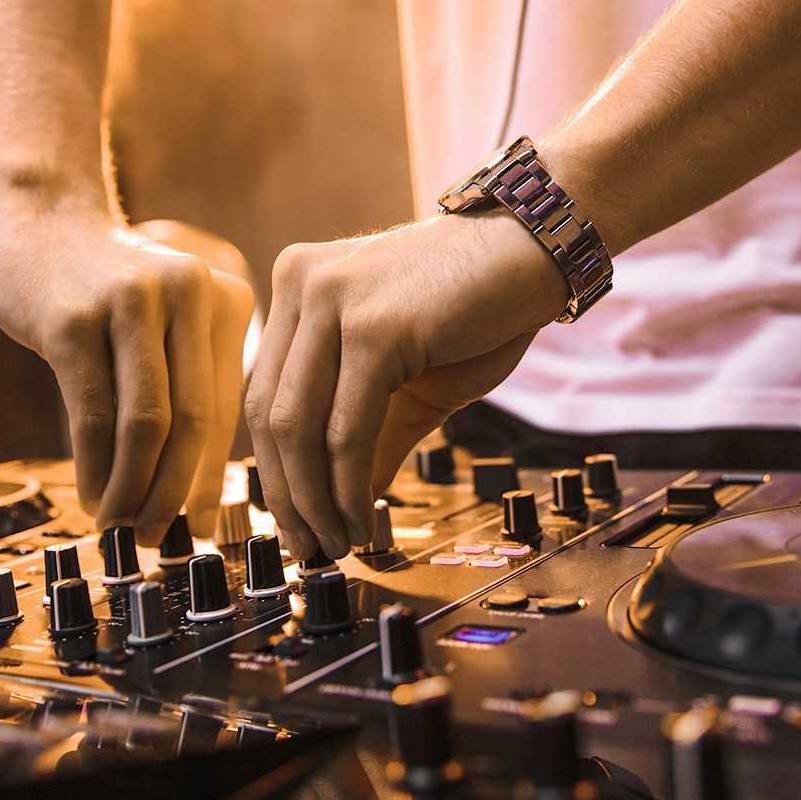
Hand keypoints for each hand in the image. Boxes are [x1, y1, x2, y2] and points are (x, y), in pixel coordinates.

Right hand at [0, 208, 253, 542]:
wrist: (37, 216)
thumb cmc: (104, 286)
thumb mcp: (166, 321)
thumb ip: (186, 386)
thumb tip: (195, 494)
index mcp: (224, 300)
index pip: (228, 409)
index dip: (214, 476)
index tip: (202, 524)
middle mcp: (190, 294)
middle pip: (195, 421)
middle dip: (176, 492)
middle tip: (156, 537)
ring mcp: (131, 303)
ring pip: (147, 424)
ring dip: (132, 488)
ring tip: (119, 524)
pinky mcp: (75, 319)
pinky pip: (94, 414)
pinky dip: (94, 466)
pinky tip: (89, 494)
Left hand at [245, 209, 567, 558]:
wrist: (538, 249)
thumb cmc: (481, 306)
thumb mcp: (409, 380)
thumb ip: (367, 435)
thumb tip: (338, 509)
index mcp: (298, 288)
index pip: (262, 393)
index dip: (273, 468)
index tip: (295, 522)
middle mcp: (300, 285)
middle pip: (266, 413)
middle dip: (287, 496)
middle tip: (311, 549)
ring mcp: (331, 300)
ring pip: (296, 426)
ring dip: (315, 501)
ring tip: (339, 541)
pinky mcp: (373, 326)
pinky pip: (344, 428)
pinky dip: (348, 486)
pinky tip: (362, 516)